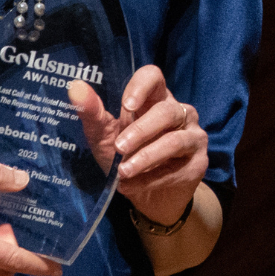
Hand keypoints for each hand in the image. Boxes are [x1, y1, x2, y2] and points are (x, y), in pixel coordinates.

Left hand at [69, 65, 205, 225]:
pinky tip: (132, 185)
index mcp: (154, 100)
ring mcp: (193, 136)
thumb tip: (75, 87)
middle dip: (141, 131)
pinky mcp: (199, 161)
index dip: (142, 86)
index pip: (154, 77)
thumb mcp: (103, 137)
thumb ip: (92, 114)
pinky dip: (152, 178)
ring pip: (174, 140)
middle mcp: (178, 112)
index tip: (127, 105)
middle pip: (166, 111)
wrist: (148, 199)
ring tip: (123, 172)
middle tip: (120, 148)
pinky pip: (178, 167)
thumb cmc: (125, 159)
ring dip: (146, 157)